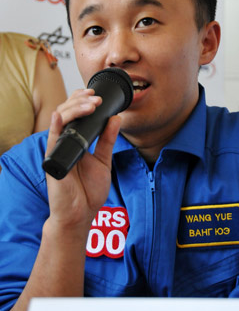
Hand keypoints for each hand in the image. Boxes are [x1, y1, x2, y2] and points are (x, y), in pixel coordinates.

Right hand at [44, 89, 120, 233]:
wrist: (80, 214)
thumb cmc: (88, 190)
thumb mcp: (103, 160)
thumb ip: (108, 140)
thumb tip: (116, 118)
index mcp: (77, 140)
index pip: (75, 113)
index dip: (83, 101)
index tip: (97, 96)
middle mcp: (65, 141)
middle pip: (67, 112)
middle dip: (80, 101)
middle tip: (95, 98)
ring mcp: (58, 149)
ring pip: (59, 120)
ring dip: (74, 109)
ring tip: (89, 105)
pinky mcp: (53, 160)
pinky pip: (52, 139)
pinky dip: (55, 126)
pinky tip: (60, 116)